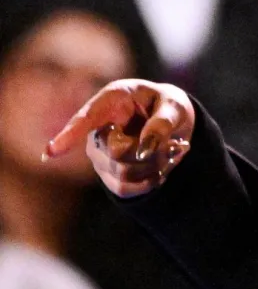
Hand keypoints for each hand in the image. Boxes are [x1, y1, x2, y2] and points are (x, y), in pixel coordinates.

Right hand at [44, 79, 195, 197]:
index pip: (87, 118)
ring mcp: (99, 153)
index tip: (51, 152)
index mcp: (112, 100)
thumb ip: (162, 123)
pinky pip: (125, 188)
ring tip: (170, 150)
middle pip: (117, 153)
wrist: (174, 123)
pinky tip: (163, 166)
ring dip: (155, 166)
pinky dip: (151, 180)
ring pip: (123, 173)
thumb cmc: (169, 106)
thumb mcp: (175, 106)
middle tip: (175, 143)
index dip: (70, 135)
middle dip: (152, 152)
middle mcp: (99, 128)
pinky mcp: (107, 173)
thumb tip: (144, 150)